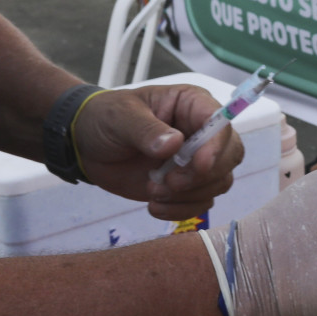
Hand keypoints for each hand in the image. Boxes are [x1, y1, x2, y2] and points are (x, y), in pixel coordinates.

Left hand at [72, 85, 245, 221]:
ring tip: (152, 190)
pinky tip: (154, 206)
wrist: (86, 146)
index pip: (221, 123)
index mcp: (192, 105)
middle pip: (230, 156)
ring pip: (219, 183)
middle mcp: (202, 132)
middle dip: (202, 176)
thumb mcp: (121, 117)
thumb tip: (174, 144)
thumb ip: (146, 129)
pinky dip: (180, 210)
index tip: (199, 165)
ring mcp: (196, 161)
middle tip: (168, 181)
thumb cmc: (106, 118)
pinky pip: (201, 203)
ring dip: (188, 195)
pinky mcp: (187, 186)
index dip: (216, 145)